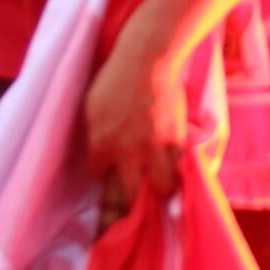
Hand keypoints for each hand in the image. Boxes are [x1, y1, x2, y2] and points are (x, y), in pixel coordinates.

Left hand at [84, 31, 184, 201]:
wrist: (148, 61)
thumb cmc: (114, 78)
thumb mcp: (92, 107)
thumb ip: (95, 135)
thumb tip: (99, 154)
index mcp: (101, 143)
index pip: (97, 177)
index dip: (101, 178)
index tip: (106, 178)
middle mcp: (127, 152)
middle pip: (127, 196)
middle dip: (126, 206)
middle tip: (129, 208)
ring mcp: (155, 147)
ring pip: (160, 187)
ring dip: (157, 191)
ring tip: (157, 191)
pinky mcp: (177, 139)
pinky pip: (178, 166)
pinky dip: (176, 171)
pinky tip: (174, 170)